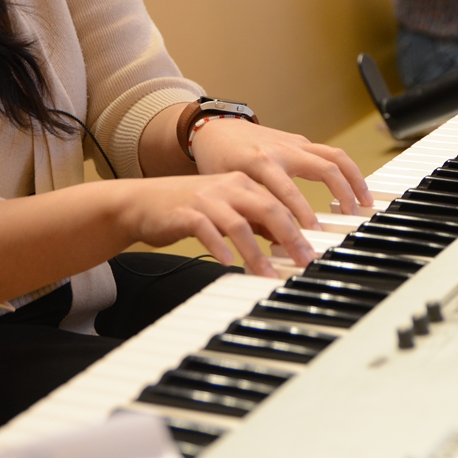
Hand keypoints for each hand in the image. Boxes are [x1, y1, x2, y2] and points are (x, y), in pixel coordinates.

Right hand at [115, 172, 314, 274]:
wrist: (142, 202)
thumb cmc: (187, 208)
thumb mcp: (227, 209)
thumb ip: (254, 220)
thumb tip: (286, 238)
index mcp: (242, 183)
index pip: (280, 202)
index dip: (301, 226)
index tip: (315, 250)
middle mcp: (227, 186)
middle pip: (268, 208)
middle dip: (290, 237)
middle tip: (304, 261)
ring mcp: (205, 198)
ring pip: (239, 223)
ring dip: (256, 253)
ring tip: (267, 275)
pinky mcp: (184, 213)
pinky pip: (206, 229)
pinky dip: (218, 247)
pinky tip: (227, 263)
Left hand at [191, 120, 371, 227]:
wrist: (214, 128)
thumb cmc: (217, 161)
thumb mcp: (228, 189)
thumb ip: (251, 214)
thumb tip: (276, 242)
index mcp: (260, 161)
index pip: (289, 192)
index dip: (304, 215)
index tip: (313, 236)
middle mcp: (282, 149)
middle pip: (324, 169)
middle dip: (342, 195)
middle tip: (350, 219)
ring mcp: (294, 143)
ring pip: (335, 156)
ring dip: (354, 179)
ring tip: (364, 203)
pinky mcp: (300, 142)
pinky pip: (330, 154)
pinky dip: (346, 171)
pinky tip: (354, 190)